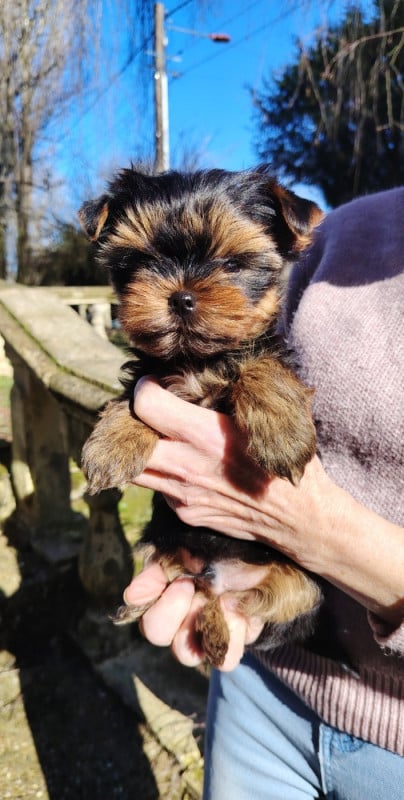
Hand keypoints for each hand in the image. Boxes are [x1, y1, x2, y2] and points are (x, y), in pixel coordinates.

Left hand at [123, 378, 403, 663]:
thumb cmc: (287, 461)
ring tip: (156, 437)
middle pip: (128, 441)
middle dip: (130, 422)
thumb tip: (201, 375)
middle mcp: (186, 466)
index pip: (146, 404)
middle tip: (146, 412)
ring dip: (140, 451)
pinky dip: (164, 475)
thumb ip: (225, 397)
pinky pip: (160, 489)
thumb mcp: (262, 419)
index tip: (154, 383)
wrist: (299, 518)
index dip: (144, 388)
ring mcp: (182, 495)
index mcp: (204, 435)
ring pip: (136, 470)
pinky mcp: (186, 514)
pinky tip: (185, 466)